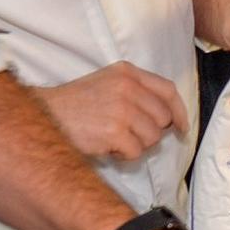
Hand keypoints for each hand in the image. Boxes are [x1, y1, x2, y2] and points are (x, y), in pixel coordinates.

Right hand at [41, 63, 188, 160]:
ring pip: (152, 138)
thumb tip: (168, 118)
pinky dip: (124, 156)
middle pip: (162, 118)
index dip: (179, 111)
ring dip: (136, 145)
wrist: (47, 115)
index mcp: (127, 73)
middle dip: (151, 133)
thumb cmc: (76, 104)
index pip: (167, 90)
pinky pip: (136, 152)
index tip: (182, 127)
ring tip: (114, 139)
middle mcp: (128, 87)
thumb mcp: (107, 83)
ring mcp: (122, 109)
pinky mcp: (115, 131)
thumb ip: (137, 92)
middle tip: (129, 135)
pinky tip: (108, 147)